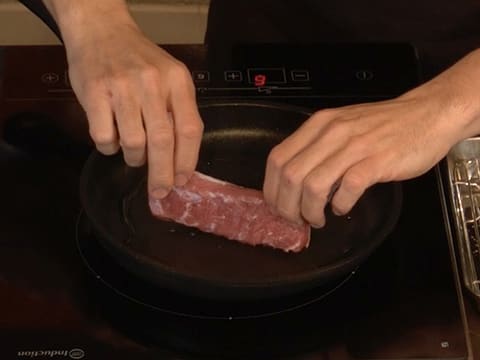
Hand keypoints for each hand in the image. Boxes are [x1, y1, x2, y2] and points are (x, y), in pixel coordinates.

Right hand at [45, 0, 202, 197]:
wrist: (102, 31)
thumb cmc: (140, 61)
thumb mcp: (170, 77)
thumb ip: (179, 111)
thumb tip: (181, 160)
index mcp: (178, 81)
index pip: (190, 129)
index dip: (187, 161)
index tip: (183, 180)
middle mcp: (153, 83)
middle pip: (163, 141)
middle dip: (162, 174)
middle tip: (160, 191)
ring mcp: (122, 87)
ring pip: (133, 143)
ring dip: (135, 159)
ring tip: (134, 155)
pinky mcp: (94, 93)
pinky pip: (104, 138)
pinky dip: (109, 149)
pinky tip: (112, 140)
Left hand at [263, 49, 479, 226]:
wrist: (427, 114)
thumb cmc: (384, 125)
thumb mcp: (341, 126)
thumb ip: (317, 148)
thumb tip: (294, 182)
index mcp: (318, 125)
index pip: (277, 159)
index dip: (271, 188)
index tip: (277, 205)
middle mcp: (331, 133)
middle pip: (290, 176)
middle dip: (286, 206)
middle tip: (296, 219)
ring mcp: (354, 147)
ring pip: (313, 185)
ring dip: (310, 211)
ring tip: (318, 219)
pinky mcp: (376, 162)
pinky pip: (346, 190)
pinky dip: (339, 206)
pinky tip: (342, 209)